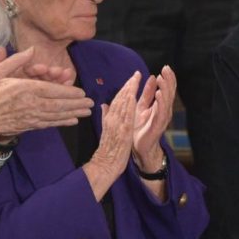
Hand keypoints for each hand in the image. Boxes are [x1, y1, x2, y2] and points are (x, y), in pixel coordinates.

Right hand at [0, 47, 92, 137]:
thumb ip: (15, 60)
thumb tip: (31, 50)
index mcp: (26, 89)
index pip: (53, 90)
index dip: (69, 92)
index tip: (82, 93)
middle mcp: (32, 103)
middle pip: (59, 104)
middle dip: (77, 104)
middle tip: (91, 104)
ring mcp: (32, 116)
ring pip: (57, 114)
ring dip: (74, 113)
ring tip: (87, 112)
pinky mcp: (30, 125)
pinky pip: (50, 123)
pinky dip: (62, 122)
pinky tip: (72, 121)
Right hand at [83, 72, 139, 199]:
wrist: (105, 165)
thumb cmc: (107, 150)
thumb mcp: (105, 130)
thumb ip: (105, 117)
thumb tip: (103, 105)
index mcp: (109, 119)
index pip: (117, 100)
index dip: (124, 88)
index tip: (131, 79)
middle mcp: (112, 119)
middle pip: (120, 99)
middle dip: (128, 85)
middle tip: (136, 74)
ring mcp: (116, 125)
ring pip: (123, 104)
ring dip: (130, 91)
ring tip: (136, 80)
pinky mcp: (122, 132)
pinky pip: (126, 116)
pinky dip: (130, 105)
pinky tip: (134, 97)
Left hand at [132, 65, 175, 173]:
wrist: (139, 147)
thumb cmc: (140, 127)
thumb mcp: (142, 106)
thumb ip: (148, 93)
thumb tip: (152, 77)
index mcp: (161, 106)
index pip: (167, 89)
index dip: (167, 79)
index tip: (165, 67)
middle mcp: (164, 111)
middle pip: (169, 93)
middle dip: (169, 80)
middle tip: (166, 69)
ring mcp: (162, 119)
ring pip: (167, 101)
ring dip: (165, 89)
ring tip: (162, 78)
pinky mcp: (158, 126)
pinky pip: (161, 113)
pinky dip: (161, 103)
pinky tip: (159, 94)